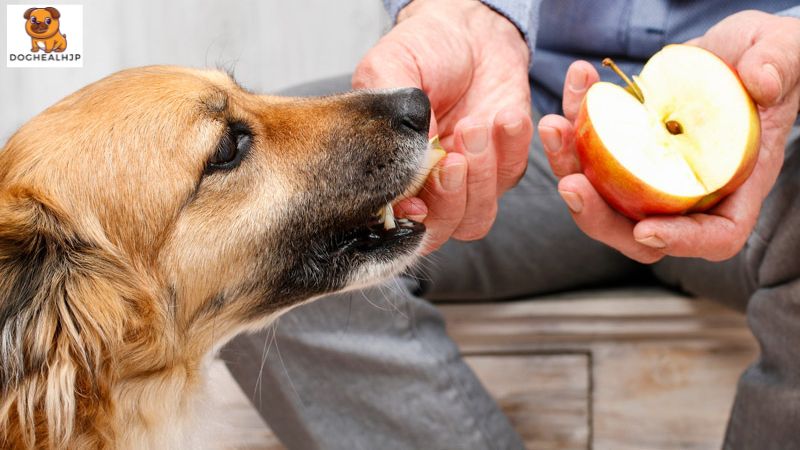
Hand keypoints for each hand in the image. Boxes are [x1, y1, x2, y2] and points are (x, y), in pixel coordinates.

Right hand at [353, 0, 532, 252]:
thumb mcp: (388, 70)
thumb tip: (409, 165)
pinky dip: (511, 149)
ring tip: (476, 125)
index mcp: (390, 174)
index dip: (407, 222)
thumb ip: (389, 119)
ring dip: (481, 176)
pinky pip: (511, 176)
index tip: (416, 202)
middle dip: (449, 198)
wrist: (469, 30)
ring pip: (477, 217)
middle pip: (439, 230)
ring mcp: (469, 182)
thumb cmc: (422, 50)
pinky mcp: (505, 165)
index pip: (395, 222)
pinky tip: (505, 116)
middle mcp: (428, 187)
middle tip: (454, 158)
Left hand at [537, 10, 799, 262]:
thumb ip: (778, 66)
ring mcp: (650, 172)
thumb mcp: (785, 53)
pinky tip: (576, 84)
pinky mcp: (624, 148)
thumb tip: (761, 83)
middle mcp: (687, 189)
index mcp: (735, 183)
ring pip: (602, 194)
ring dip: (569, 164)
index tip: (645, 231)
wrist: (734, 49)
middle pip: (638, 230)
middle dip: (598, 214)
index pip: (714, 236)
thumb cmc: (771, 58)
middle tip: (570, 183)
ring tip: (555, 125)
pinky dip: (575, 122)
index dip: (680, 241)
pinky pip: (590, 149)